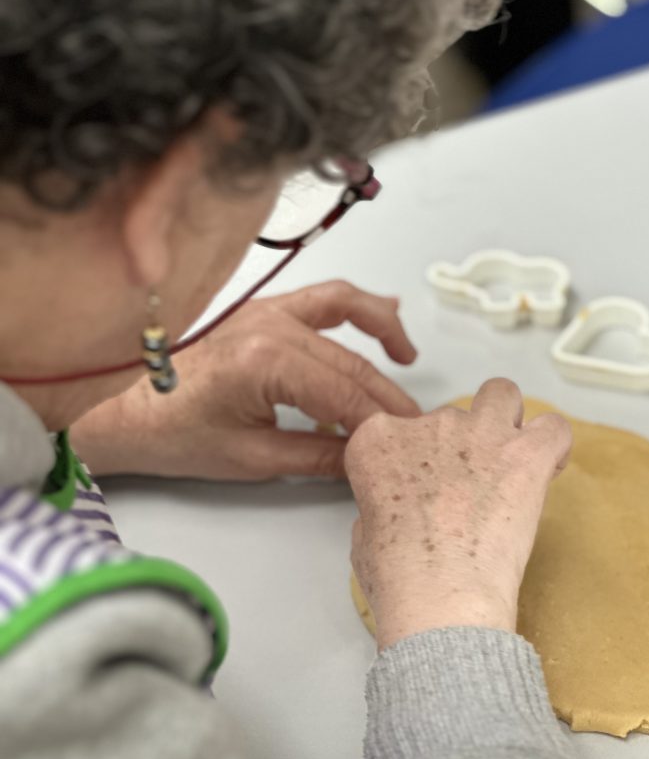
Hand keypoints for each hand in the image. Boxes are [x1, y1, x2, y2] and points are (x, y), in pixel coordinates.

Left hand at [71, 281, 419, 479]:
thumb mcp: (253, 458)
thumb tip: (365, 460)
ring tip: (409, 361)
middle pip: (351, 363)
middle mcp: (270, 325)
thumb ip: (319, 456)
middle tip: (414, 427)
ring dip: (384, 334)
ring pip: (345, 312)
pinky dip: (356, 306)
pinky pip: (322, 298)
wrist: (123, 410)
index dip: (380, 425)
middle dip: (387, 397)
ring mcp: (265, 310)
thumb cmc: (173, 432)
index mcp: (266, 361)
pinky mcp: (261, 310)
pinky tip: (385, 312)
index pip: (347, 396)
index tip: (404, 445)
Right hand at [345, 379, 571, 647]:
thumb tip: (403, 512)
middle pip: (448, 419)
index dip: (412, 462)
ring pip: (501, 395)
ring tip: (508, 459)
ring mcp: (479, 432)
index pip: (396, 432)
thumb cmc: (399, 579)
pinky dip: (552, 443)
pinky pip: (553, 427)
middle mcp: (428, 424)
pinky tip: (546, 466)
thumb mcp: (363, 537)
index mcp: (378, 442)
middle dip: (458, 449)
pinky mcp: (526, 452)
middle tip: (466, 494)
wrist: (441, 596)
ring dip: (504, 420)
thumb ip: (382, 506)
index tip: (422, 491)